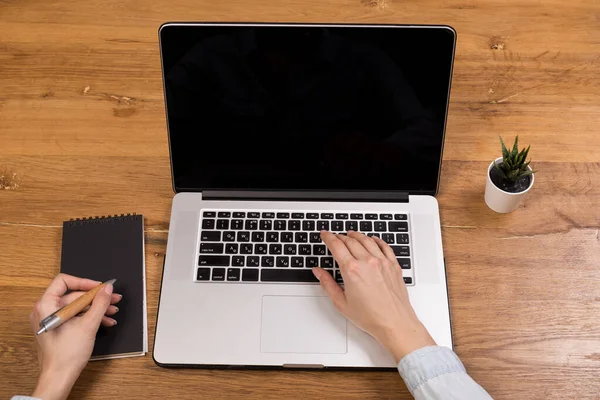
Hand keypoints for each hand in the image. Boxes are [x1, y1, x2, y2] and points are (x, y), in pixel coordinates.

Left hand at [29, 274, 121, 399]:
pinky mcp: (57, 328)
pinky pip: (74, 316)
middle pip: (73, 295)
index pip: (64, 281)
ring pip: (76, 306)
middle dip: (95, 298)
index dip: (84, 282)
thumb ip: (100, 303)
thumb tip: (107, 289)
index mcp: (46, 305)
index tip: (99, 288)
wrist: (59, 377)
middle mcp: (45, 310)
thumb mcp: (88, 325)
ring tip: (112, 312)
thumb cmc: (66, 355)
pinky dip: (89, 317)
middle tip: (112, 299)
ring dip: (95, 308)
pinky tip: (104, 321)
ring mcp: (51, 320)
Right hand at [313, 231, 434, 361]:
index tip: (325, 234)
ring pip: (367, 240)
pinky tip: (373, 239)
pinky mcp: (393, 266)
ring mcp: (382, 262)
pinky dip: (376, 240)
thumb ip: (327, 284)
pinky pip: (384, 246)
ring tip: (351, 234)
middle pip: (350, 241)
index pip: (337, 246)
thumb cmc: (371, 317)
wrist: (395, 323)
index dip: (328, 237)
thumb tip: (318, 272)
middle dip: (340, 236)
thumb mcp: (342, 303)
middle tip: (335, 236)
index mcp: (352, 270)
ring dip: (356, 235)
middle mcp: (367, 262)